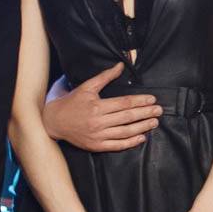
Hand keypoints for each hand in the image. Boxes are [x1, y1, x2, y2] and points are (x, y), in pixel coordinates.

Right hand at [43, 62, 161, 151]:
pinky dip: (131, 142)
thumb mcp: (87, 87)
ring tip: (154, 123)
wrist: (53, 122)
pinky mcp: (96, 146)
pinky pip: (117, 145)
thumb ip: (105, 77)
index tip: (152, 99)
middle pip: (127, 117)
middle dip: (145, 113)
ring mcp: (98, 136)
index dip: (140, 101)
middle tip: (159, 110)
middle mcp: (98, 122)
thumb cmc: (71, 102)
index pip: (124, 103)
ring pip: (125, 132)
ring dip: (142, 127)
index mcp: (97, 106)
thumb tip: (120, 65)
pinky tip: (141, 137)